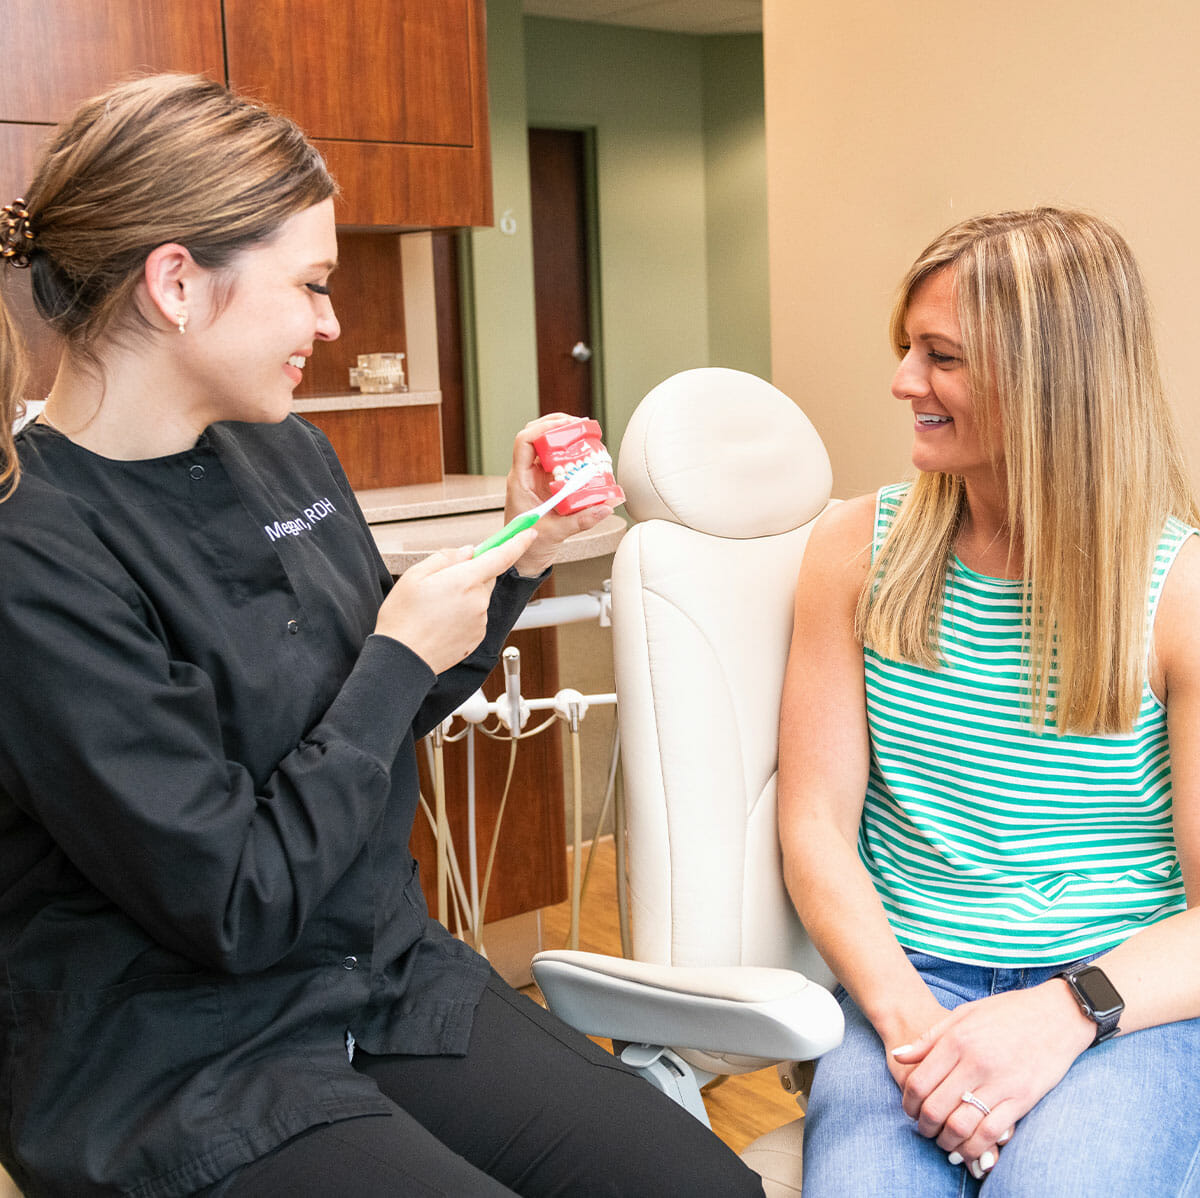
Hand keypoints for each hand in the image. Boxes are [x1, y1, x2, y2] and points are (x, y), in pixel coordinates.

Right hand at [374, 529, 536, 672]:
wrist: (402, 659)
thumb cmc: (404, 618)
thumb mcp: (415, 575)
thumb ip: (446, 558)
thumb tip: (467, 552)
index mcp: (465, 580)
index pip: (501, 556)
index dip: (518, 542)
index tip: (528, 533)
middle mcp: (478, 601)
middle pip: (486, 577)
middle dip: (471, 574)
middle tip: (442, 583)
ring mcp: (480, 621)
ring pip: (479, 598)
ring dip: (465, 597)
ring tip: (436, 608)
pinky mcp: (478, 638)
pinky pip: (476, 617)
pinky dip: (464, 615)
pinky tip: (441, 622)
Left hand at [503, 413, 614, 576]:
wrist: (523, 562)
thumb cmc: (528, 547)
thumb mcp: (556, 533)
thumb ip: (581, 520)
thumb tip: (605, 506)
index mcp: (520, 481)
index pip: (524, 442)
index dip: (543, 429)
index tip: (565, 426)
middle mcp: (526, 476)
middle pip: (536, 438)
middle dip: (558, 427)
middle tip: (580, 426)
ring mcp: (535, 480)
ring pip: (547, 448)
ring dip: (565, 440)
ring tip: (585, 437)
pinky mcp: (546, 486)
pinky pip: (557, 464)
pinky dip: (571, 458)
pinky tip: (585, 458)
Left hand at [890, 980, 1095, 1176]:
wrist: (1057, 1015)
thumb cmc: (1007, 1012)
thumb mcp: (963, 1014)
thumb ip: (929, 1038)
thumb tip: (898, 1056)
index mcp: (957, 1040)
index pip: (919, 1081)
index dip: (908, 1102)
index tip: (910, 1110)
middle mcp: (975, 1063)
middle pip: (936, 1107)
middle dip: (924, 1125)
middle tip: (924, 1128)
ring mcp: (1000, 1083)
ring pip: (961, 1126)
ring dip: (947, 1141)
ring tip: (944, 1141)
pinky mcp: (1023, 1100)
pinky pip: (992, 1133)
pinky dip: (975, 1147)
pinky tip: (969, 1148)